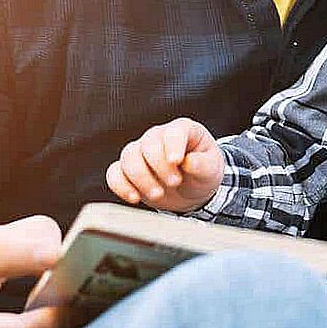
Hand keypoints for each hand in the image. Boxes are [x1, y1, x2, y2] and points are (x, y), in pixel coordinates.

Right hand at [105, 118, 222, 212]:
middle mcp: (158, 137)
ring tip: (157, 194)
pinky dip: (121, 186)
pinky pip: (114, 173)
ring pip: (128, 157)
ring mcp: (140, 152)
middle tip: (173, 183)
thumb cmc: (203, 172)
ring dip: (141, 178)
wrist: (193, 189)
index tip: (177, 162)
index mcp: (182, 130)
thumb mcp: (212, 169)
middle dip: (158, 167)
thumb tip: (189, 162)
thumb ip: (203, 164)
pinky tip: (134, 197)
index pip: (173, 131)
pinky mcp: (128, 170)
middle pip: (148, 145)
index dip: (173, 145)